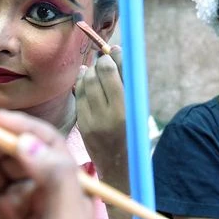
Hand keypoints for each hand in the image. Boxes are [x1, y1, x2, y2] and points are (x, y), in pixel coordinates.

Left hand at [75, 46, 125, 182]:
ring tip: (96, 71)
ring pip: (86, 83)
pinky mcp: (83, 125)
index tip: (114, 50)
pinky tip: (85, 79)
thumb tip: (114, 51)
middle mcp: (110, 114)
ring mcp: (94, 120)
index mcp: (129, 109)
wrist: (121, 168)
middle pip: (98, 74)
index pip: (115, 72)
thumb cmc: (136, 134)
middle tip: (104, 60)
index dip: (113, 56)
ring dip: (90, 71)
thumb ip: (129, 82)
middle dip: (100, 63)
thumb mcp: (139, 109)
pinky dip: (81, 84)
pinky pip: (79, 96)